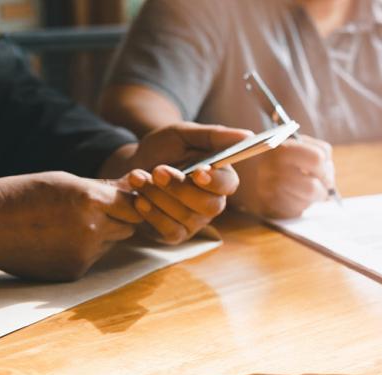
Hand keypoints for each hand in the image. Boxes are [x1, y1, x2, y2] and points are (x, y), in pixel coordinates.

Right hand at [0, 172, 141, 280]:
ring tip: (69, 225)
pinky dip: (84, 251)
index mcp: (90, 200)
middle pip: (128, 226)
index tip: (118, 200)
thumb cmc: (25, 195)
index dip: (128, 202)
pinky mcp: (74, 271)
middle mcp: (91, 228)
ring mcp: (83, 253)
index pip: (134, 204)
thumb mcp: (66, 182)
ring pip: (112, 243)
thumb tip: (139, 182)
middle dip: (118, 220)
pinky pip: (94, 258)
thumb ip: (106, 189)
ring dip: (101, 235)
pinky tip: (58, 241)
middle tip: (91, 212)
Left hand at [101, 122, 248, 243]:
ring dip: (158, 196)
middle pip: (209, 206)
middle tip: (157, 171)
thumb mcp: (184, 134)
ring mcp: (195, 221)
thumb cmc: (164, 148)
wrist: (134, 164)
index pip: (229, 185)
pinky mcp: (176, 234)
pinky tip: (138, 200)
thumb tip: (248, 135)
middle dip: (180, 189)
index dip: (215, 181)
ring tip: (137, 177)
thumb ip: (214, 135)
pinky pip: (171, 232)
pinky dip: (152, 215)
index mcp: (221, 177)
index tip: (198, 172)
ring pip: (186, 217)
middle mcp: (213, 202)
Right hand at [230, 135, 334, 218]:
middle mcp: (272, 171)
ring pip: (307, 202)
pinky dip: (301, 204)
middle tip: (323, 184)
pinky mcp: (269, 209)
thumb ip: (316, 152)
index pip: (317, 158)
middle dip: (323, 187)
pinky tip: (294, 196)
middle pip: (314, 187)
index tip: (323, 168)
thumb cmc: (277, 157)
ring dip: (314, 197)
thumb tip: (331, 180)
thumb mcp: (293, 143)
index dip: (325, 166)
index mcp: (280, 149)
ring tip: (307, 189)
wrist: (244, 173)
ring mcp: (268, 193)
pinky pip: (297, 211)